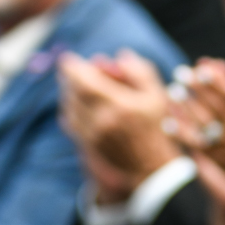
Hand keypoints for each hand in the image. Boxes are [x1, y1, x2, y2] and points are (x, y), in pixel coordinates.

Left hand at [59, 51, 183, 201]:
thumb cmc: (157, 128)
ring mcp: (93, 135)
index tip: (68, 58)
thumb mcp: (156, 96)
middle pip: (73, 93)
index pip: (84, 81)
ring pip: (69, 108)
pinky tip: (74, 106)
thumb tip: (120, 55)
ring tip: (72, 85)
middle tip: (68, 69)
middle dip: (68, 78)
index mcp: (118, 104)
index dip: (72, 67)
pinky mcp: (89, 146)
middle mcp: (101, 119)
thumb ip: (139, 72)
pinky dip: (69, 110)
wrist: (153, 168)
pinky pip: (71, 124)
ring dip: (67, 93)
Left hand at [172, 61, 224, 224]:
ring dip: (186, 107)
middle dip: (196, 88)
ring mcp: (224, 142)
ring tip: (173, 90)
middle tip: (180, 72)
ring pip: (202, 122)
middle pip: (213, 105)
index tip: (202, 68)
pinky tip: (167, 123)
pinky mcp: (214, 155)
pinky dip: (181, 134)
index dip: (216, 82)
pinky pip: (195, 143)